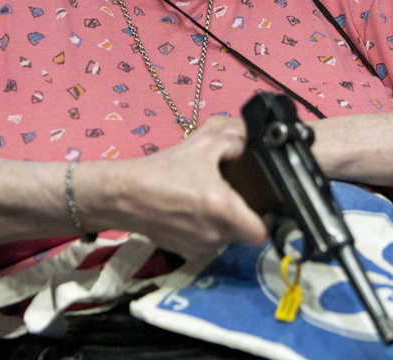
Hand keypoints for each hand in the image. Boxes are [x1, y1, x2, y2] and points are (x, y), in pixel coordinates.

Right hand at [79, 115, 268, 260]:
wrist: (125, 194)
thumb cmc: (163, 170)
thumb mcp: (201, 144)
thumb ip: (233, 139)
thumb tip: (251, 141)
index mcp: (224, 208)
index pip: (262, 233)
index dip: (266, 221)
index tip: (261, 208)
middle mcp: (215, 233)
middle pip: (243, 232)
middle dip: (240, 215)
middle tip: (228, 195)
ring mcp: (200, 247)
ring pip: (224, 238)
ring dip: (221, 223)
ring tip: (204, 201)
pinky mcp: (185, 253)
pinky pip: (205, 244)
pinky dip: (202, 231)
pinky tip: (189, 213)